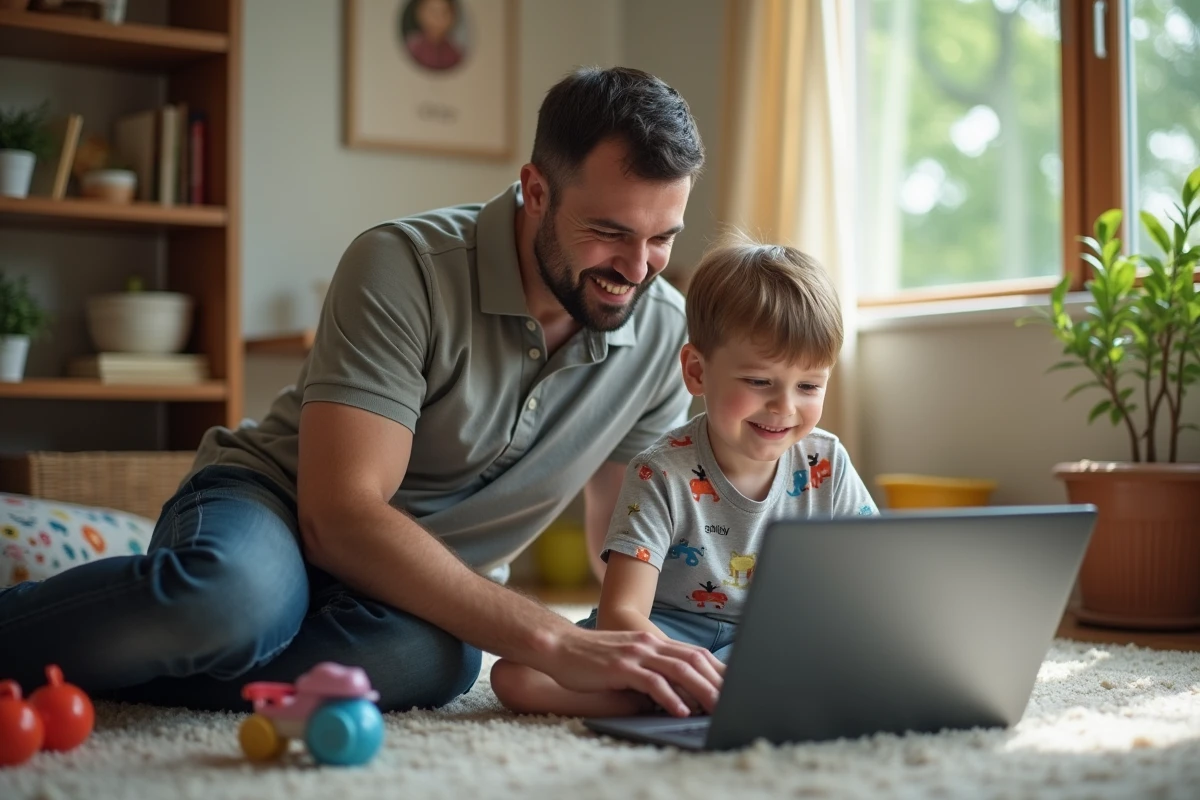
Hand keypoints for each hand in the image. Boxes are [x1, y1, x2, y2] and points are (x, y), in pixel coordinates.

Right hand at [542, 628, 724, 716]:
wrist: (559, 646)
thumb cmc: (592, 658)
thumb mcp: (628, 658)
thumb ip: (651, 668)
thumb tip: (676, 691)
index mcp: (653, 641)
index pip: (695, 653)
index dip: (718, 669)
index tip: (737, 685)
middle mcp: (649, 644)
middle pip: (694, 660)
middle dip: (718, 681)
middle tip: (737, 699)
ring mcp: (636, 654)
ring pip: (679, 670)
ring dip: (701, 690)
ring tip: (717, 708)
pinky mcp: (621, 667)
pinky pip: (652, 682)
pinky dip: (670, 696)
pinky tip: (681, 710)